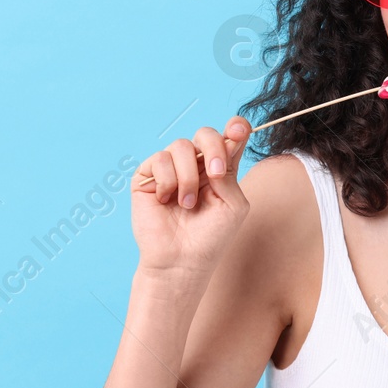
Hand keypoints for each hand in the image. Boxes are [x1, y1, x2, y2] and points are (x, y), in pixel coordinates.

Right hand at [130, 116, 250, 276]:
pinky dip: (168, 181)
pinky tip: (167, 200)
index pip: (229, 138)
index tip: (239, 129)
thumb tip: (221, 144)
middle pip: (205, 134)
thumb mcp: (233, 204)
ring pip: (181, 146)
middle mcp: (196, 165)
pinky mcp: (147, 176)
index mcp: (219, 169)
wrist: (182, 260)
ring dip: (188, 176)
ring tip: (187, 204)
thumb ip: (229, 173)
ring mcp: (171, 169)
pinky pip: (160, 159)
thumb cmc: (211, 237)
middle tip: (215, 174)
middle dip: (213, 148)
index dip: (236, 127)